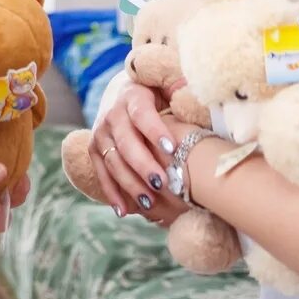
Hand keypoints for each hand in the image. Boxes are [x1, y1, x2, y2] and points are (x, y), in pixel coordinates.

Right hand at [88, 82, 188, 225]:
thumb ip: (183, 91)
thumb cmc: (160, 94)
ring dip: (130, 184)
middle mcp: (112, 114)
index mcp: (133, 96)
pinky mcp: (95, 149)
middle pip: (126, 142)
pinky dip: (111, 193)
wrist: (126, 94)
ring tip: (149, 203)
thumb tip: (203, 100)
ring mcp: (100, 133)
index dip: (155, 131)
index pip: (142, 114)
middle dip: (143, 165)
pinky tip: (124, 212)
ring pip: (113, 161)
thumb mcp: (171, 86)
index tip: (172, 149)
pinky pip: (101, 173)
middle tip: (162, 184)